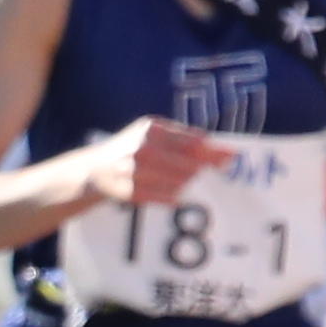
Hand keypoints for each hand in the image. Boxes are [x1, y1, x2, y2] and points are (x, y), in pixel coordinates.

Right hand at [83, 116, 226, 206]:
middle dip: (204, 168)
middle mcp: (142, 148)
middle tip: (219, 170)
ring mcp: (133, 171)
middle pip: (189, 163)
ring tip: (186, 181)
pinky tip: (174, 195)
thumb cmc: (131, 149)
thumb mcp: (152, 134)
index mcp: (151, 129)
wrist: (92, 170)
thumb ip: (182, 139)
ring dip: (187, 183)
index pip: (192, 141)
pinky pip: (163, 197)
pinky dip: (171, 196)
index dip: (214, 151)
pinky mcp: (128, 191)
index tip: (233, 156)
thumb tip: (219, 150)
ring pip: (178, 182)